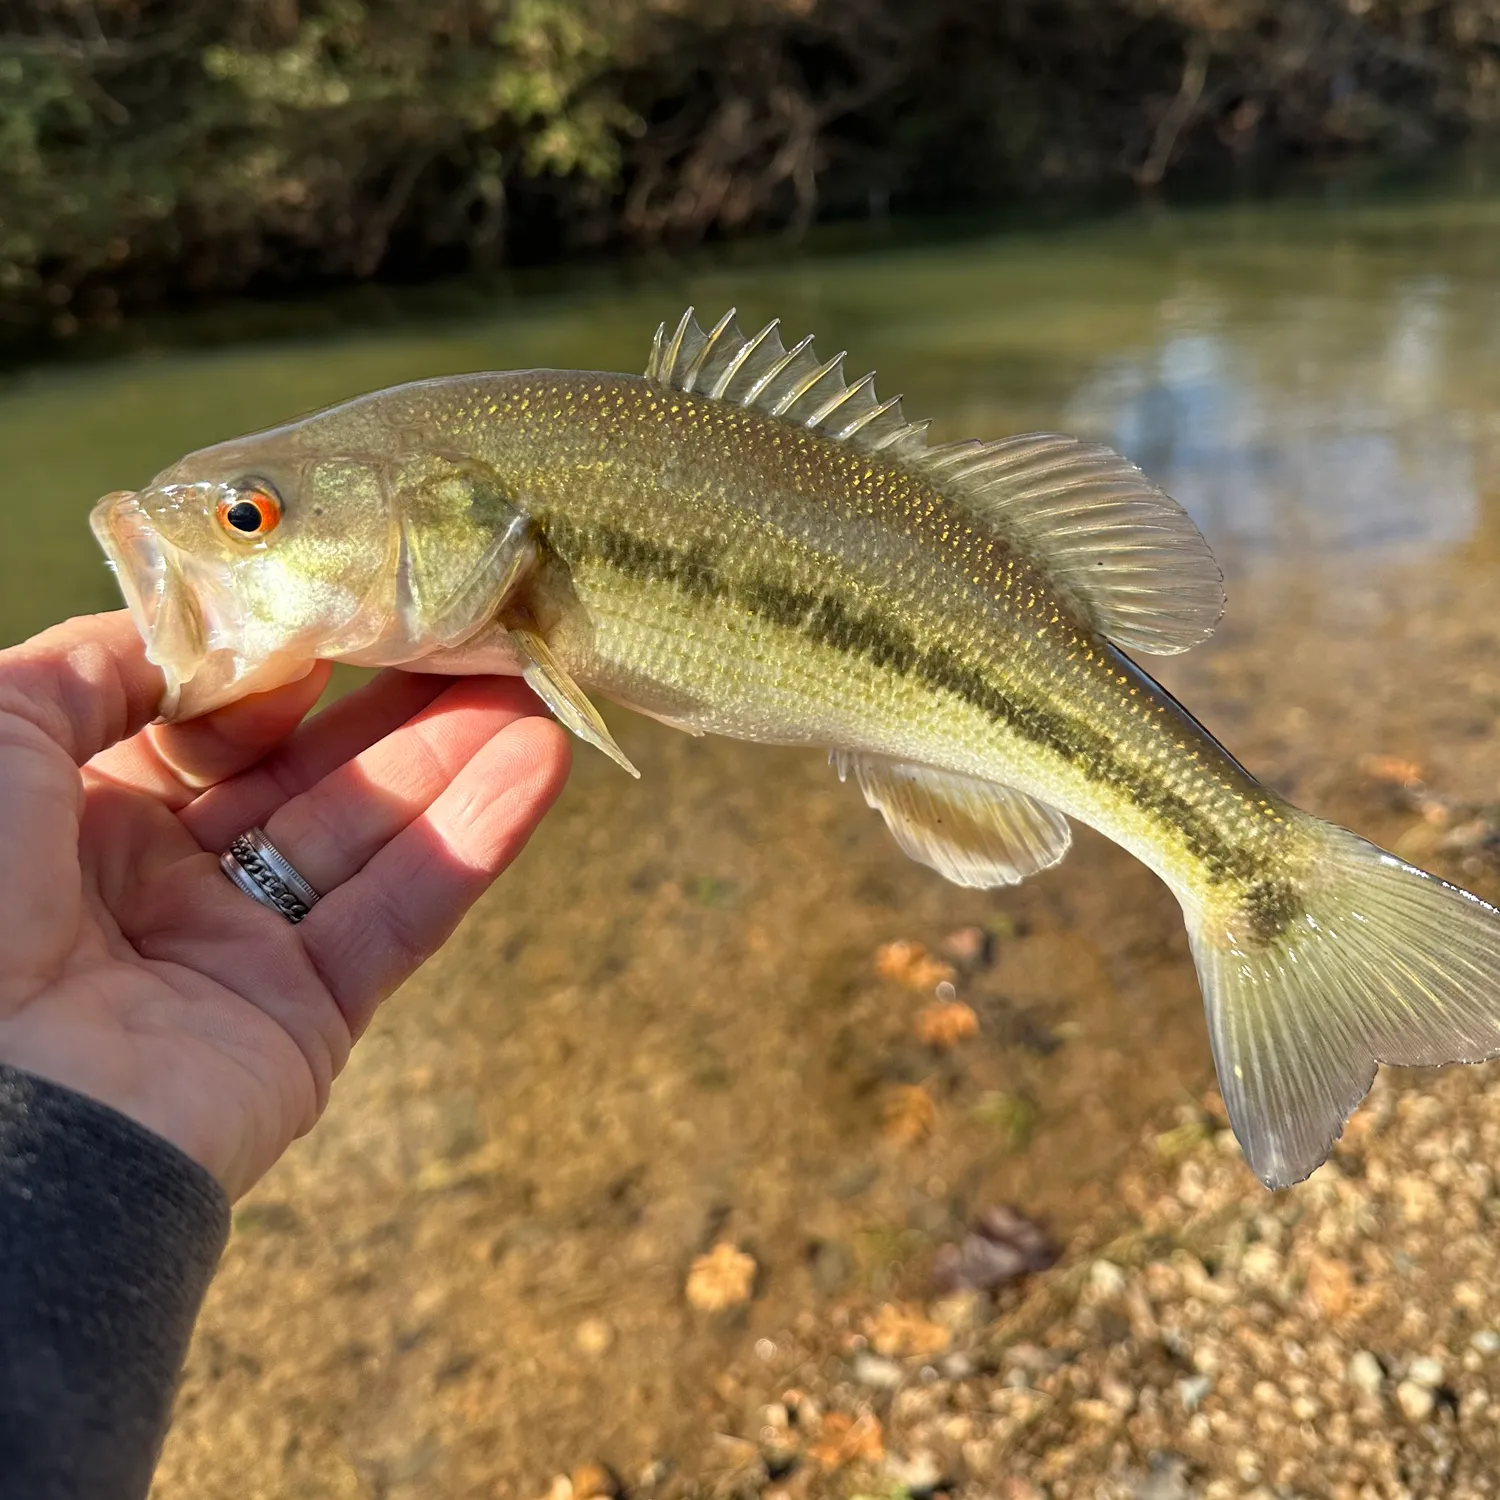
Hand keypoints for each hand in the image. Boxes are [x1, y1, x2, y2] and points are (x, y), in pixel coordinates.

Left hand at [0, 613, 569, 1199]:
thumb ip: (88, 668)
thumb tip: (205, 645)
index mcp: (82, 818)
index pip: (211, 729)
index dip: (280, 673)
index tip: (340, 619)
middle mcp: (165, 882)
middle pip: (310, 775)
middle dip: (399, 703)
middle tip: (482, 632)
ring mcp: (244, 953)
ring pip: (372, 836)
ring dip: (457, 755)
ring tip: (537, 681)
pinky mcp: (310, 1019)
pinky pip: (402, 914)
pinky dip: (475, 839)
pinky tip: (538, 760)